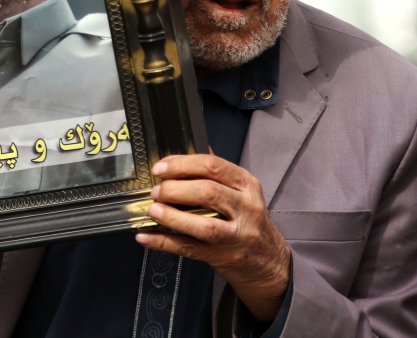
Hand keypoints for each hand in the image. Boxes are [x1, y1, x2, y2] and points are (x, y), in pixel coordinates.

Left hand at [135, 155, 290, 321]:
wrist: (270, 262)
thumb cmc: (248, 220)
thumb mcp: (242, 192)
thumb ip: (216, 173)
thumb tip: (184, 153)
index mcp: (247, 185)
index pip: (213, 167)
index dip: (183, 165)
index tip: (160, 168)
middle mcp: (246, 208)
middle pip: (208, 192)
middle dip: (175, 189)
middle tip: (156, 191)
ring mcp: (236, 236)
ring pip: (203, 225)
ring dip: (171, 216)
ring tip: (152, 210)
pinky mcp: (223, 257)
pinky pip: (189, 249)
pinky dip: (163, 242)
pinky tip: (145, 236)